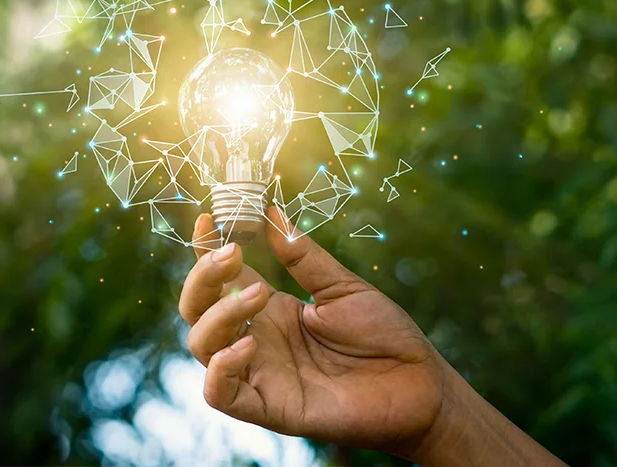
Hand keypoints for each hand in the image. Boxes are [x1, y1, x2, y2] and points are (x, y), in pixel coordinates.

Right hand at [180, 207, 444, 454]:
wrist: (421, 386)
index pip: (217, 278)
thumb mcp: (342, 287)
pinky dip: (221, 368)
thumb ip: (303, 257)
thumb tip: (272, 212)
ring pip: (201, 344)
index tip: (207, 220)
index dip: (204, 250)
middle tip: (232, 256)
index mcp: (267, 309)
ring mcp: (257, 373)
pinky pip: (219, 393)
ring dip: (219, 315)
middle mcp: (253, 338)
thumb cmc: (384, 337)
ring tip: (259, 295)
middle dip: (203, 278)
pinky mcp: (267, 407)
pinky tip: (250, 344)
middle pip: (196, 308)